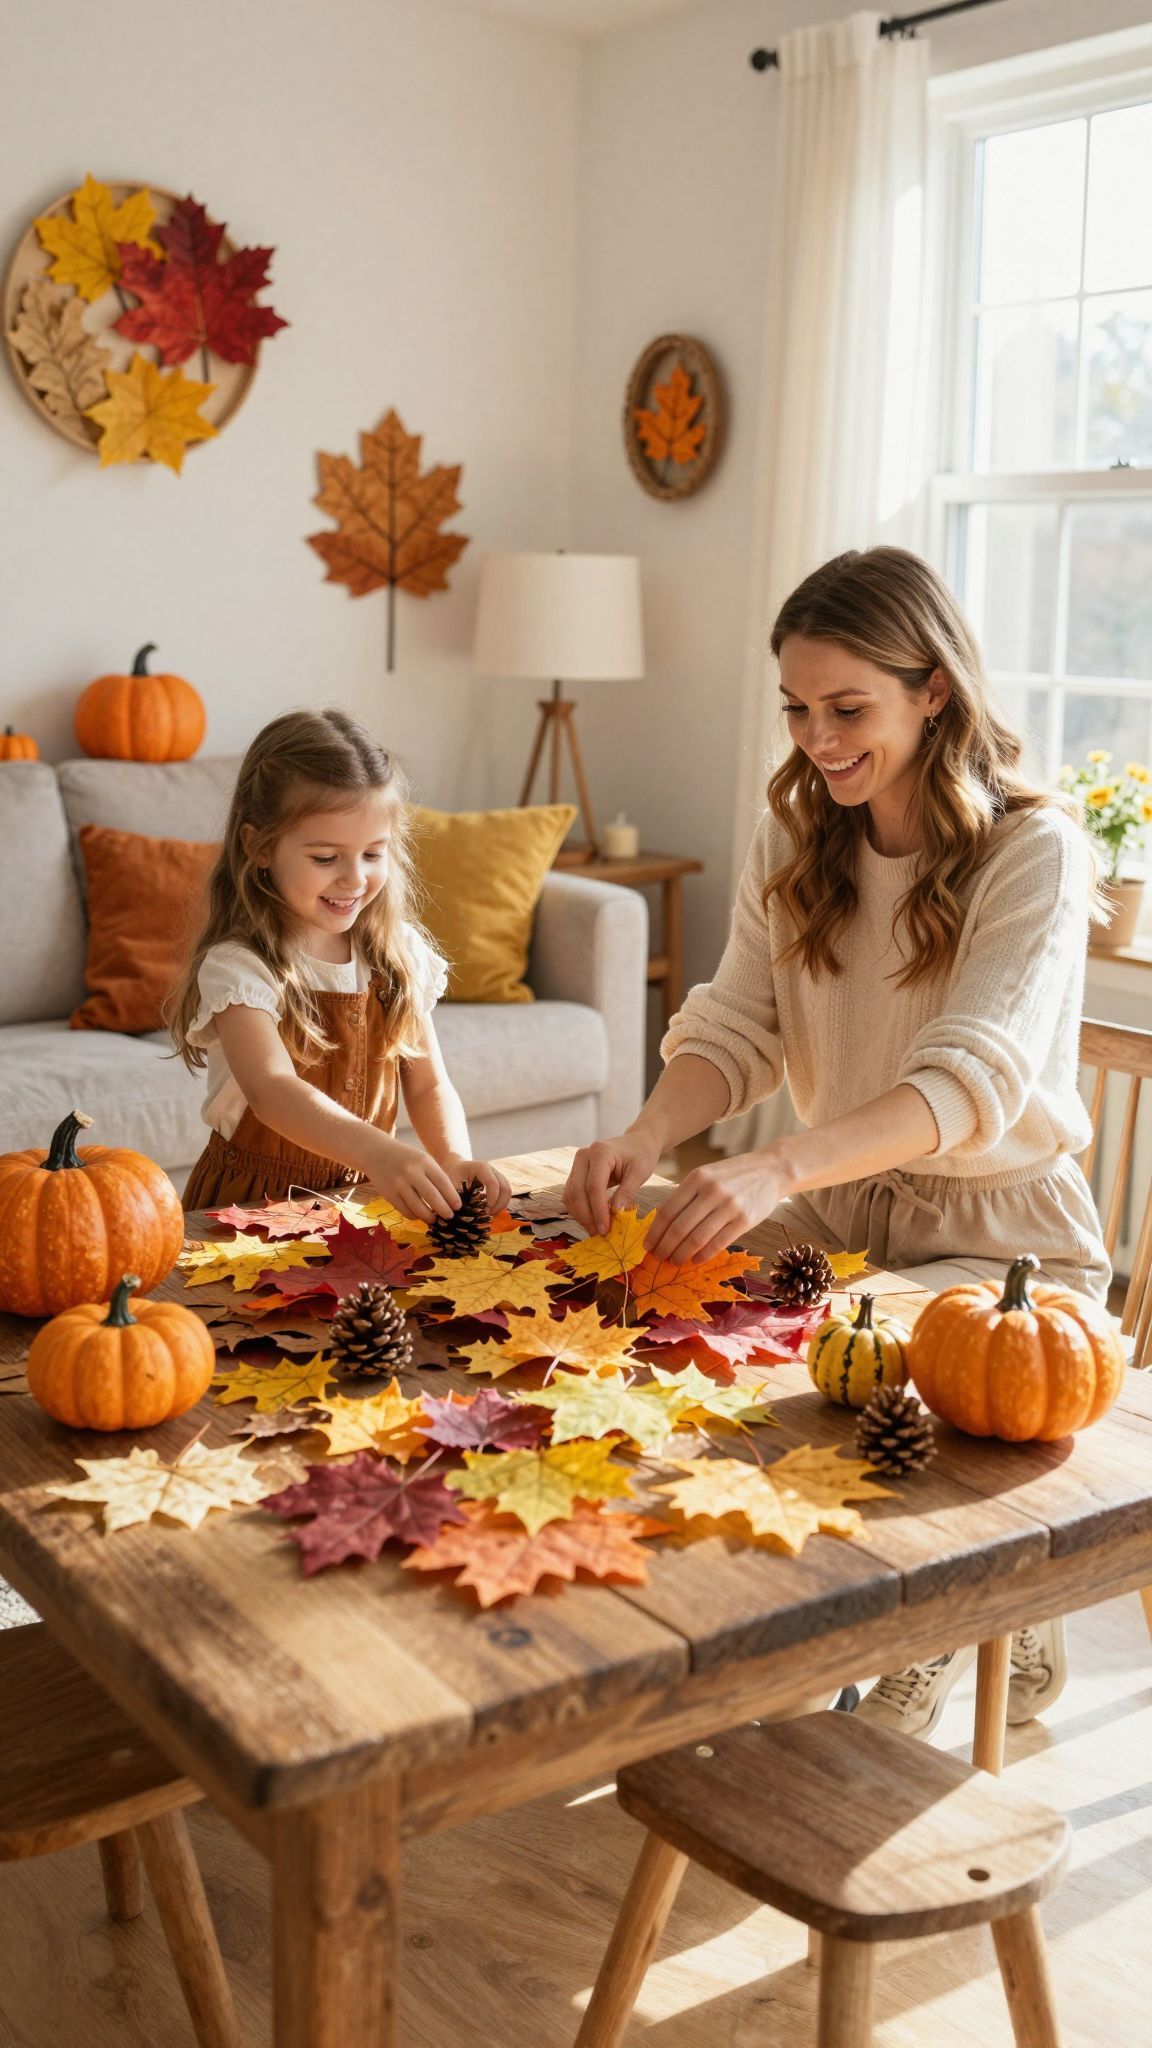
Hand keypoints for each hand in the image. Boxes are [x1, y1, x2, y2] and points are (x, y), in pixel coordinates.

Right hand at [363, 1134, 461, 1222]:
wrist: (376, 1152)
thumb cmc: (405, 1157)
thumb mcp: (422, 1159)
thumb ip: (435, 1175)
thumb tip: (450, 1199)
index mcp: (424, 1162)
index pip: (443, 1183)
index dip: (452, 1198)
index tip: (458, 1207)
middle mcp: (412, 1172)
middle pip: (433, 1198)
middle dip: (444, 1210)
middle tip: (450, 1217)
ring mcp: (399, 1184)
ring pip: (419, 1209)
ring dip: (429, 1217)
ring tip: (435, 1219)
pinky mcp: (389, 1194)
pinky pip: (405, 1211)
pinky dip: (415, 1216)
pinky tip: (419, 1215)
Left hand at [442, 1155, 512, 1213]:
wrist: (456, 1166)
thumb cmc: (453, 1174)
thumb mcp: (451, 1182)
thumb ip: (457, 1195)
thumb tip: (463, 1211)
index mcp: (482, 1167)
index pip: (493, 1183)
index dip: (492, 1198)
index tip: (485, 1211)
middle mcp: (493, 1170)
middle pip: (505, 1188)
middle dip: (498, 1204)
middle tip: (487, 1215)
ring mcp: (498, 1176)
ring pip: (508, 1192)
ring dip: (501, 1205)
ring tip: (489, 1214)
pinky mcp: (499, 1182)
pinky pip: (506, 1194)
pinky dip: (501, 1204)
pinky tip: (491, 1210)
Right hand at [565, 1128, 662, 1236]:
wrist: (637, 1142)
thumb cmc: (641, 1155)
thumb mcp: (640, 1173)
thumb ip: (627, 1192)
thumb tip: (615, 1214)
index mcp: (601, 1152)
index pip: (594, 1186)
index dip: (598, 1211)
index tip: (605, 1230)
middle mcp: (584, 1156)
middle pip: (577, 1192)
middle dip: (586, 1216)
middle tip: (599, 1234)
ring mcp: (577, 1163)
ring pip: (570, 1195)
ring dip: (580, 1215)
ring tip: (595, 1230)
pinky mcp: (576, 1172)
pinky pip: (572, 1194)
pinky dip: (579, 1209)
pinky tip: (592, 1220)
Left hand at [645, 1148, 791, 1264]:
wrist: (770, 1170)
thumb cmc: (733, 1175)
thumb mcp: (706, 1175)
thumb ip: (686, 1195)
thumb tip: (662, 1225)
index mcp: (697, 1178)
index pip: (668, 1211)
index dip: (655, 1232)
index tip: (648, 1245)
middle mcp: (712, 1191)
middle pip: (679, 1227)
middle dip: (665, 1247)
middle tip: (658, 1258)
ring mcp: (730, 1206)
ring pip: (697, 1238)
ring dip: (681, 1254)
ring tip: (674, 1261)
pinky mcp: (745, 1220)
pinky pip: (718, 1243)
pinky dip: (703, 1255)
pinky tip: (695, 1260)